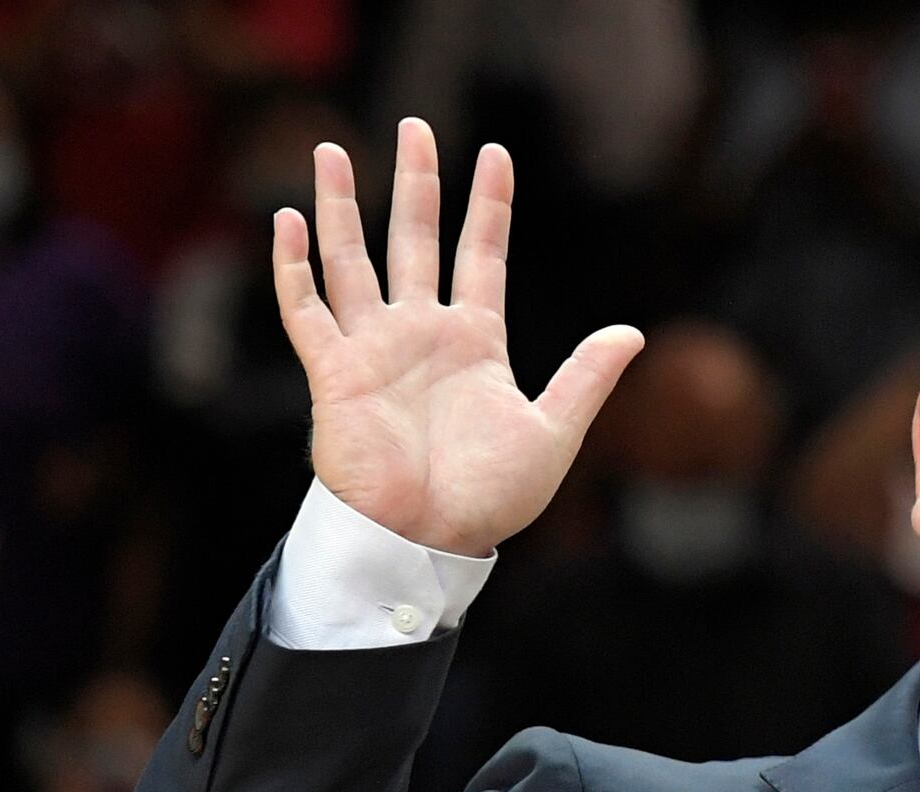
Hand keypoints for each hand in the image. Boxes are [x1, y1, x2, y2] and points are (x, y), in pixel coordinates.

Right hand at [275, 121, 640, 556]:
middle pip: (414, 239)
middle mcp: (422, 333)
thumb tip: (633, 333)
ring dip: (341, 206)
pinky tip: (286, 221)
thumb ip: (586, 378)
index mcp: (475, 341)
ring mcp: (375, 348)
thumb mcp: (554, 432)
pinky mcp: (334, 373)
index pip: (481, 254)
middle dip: (414, 183)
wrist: (430, 538)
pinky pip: (306, 310)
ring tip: (330, 151)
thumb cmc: (491, 498)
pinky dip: (293, 268)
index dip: (488, 205)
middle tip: (415, 126)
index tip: (495, 152)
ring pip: (353, 259)